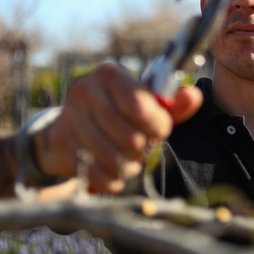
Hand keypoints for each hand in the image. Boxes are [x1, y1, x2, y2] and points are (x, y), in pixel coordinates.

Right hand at [32, 62, 201, 192]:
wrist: (72, 125)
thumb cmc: (119, 112)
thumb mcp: (148, 105)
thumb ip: (174, 104)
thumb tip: (193, 96)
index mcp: (109, 74)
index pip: (141, 107)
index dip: (158, 127)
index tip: (160, 132)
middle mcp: (84, 90)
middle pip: (130, 137)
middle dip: (144, 150)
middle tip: (143, 149)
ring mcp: (68, 116)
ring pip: (113, 158)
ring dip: (129, 166)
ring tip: (131, 161)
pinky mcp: (60, 142)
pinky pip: (95, 173)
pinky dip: (112, 179)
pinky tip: (116, 173)